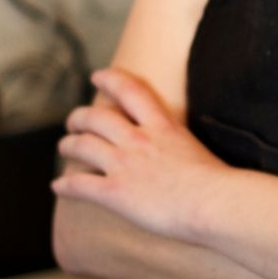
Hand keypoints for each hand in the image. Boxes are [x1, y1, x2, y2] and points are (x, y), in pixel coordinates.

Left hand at [53, 68, 225, 241]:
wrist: (216, 203)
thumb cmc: (221, 183)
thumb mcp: (202, 149)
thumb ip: (184, 145)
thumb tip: (186, 153)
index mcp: (163, 126)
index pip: (131, 91)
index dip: (110, 79)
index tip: (97, 75)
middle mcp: (139, 140)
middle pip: (97, 117)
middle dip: (80, 117)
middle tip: (74, 121)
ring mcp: (124, 165)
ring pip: (82, 146)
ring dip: (68, 145)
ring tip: (64, 146)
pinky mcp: (115, 192)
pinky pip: (80, 184)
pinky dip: (65, 185)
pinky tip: (57, 186)